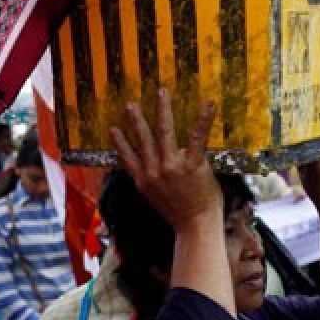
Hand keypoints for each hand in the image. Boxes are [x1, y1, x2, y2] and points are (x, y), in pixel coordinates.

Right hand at [109, 90, 219, 230]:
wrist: (195, 226)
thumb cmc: (179, 214)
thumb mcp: (155, 199)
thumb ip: (152, 182)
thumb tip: (154, 170)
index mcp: (143, 180)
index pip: (127, 157)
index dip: (119, 142)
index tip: (112, 129)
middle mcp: (153, 171)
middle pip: (143, 139)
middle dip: (136, 120)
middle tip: (131, 104)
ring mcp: (172, 166)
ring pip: (164, 132)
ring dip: (162, 110)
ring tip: (161, 93)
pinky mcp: (192, 164)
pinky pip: (196, 137)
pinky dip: (203, 119)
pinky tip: (208, 104)